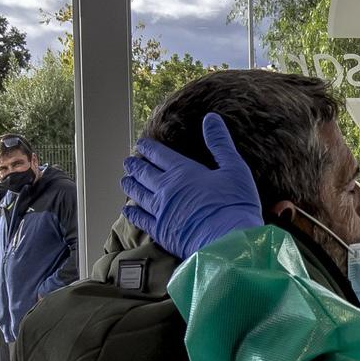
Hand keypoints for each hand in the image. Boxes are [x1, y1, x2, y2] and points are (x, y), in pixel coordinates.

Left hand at [120, 113, 262, 257]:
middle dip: (135, 166)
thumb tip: (211, 119)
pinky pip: (140, 219)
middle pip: (144, 173)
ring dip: (130, 186)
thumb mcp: (234, 168)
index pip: (160, 155)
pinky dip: (132, 213)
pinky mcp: (160, 231)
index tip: (141, 144)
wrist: (227, 241)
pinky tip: (127, 210)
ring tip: (124, 181)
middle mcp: (167, 189)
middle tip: (128, 162)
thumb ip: (220, 143)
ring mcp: (161, 210)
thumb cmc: (235, 205)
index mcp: (183, 171)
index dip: (149, 148)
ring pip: (139, 194)